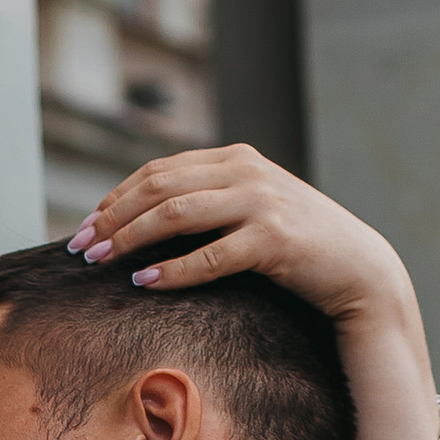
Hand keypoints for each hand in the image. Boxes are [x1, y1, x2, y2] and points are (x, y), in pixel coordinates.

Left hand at [70, 147, 439, 439]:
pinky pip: (209, 256)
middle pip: (158, 187)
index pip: (158, 170)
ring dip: (130, 239)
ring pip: (176, 214)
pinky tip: (145, 281)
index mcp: (236, 158)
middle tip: (80, 248)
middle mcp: (246, 171)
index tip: (85, 226)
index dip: (115, 197)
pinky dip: (172, 269)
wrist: (359, 270)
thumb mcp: (252, 209)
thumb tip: (140, 222)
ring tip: (102, 262)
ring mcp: (261, 203)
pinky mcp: (274, 240)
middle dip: (112, 218)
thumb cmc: (299, 247)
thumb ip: (209, 202)